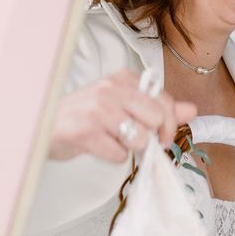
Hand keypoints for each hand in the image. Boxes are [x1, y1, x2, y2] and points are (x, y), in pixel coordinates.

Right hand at [49, 69, 196, 161]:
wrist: (43, 125)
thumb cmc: (87, 116)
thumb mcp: (125, 105)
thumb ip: (160, 107)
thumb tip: (191, 110)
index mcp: (124, 79)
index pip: (163, 100)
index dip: (170, 124)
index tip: (163, 136)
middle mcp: (111, 89)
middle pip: (155, 119)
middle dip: (150, 137)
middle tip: (134, 139)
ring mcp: (97, 109)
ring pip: (139, 138)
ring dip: (129, 148)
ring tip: (112, 139)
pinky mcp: (85, 131)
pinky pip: (118, 154)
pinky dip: (112, 156)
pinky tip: (98, 146)